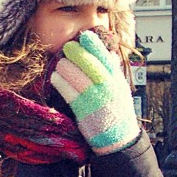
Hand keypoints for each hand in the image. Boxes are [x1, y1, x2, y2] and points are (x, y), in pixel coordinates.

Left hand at [51, 30, 138, 154]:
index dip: (95, 46)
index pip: (106, 58)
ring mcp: (95, 98)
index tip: (85, 36)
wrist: (119, 140)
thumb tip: (109, 54)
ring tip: (60, 65)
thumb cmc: (117, 113)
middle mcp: (108, 87)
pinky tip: (56, 77)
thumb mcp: (121, 90)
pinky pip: (68, 91)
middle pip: (90, 64)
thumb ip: (114, 73)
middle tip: (68, 47)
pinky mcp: (83, 109)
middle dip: (77, 53)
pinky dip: (60, 82)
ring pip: (76, 75)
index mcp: (117, 81)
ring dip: (65, 67)